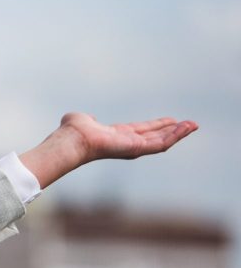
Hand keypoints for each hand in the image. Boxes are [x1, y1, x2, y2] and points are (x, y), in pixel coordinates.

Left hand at [59, 111, 198, 162]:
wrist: (72, 139)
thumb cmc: (72, 131)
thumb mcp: (82, 119)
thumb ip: (87, 119)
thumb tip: (88, 119)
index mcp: (117, 135)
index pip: (142, 131)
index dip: (156, 126)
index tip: (171, 120)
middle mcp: (127, 143)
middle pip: (156, 137)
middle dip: (173, 131)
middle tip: (190, 124)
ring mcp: (134, 147)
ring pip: (162, 142)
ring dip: (179, 133)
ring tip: (194, 125)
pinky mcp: (138, 149)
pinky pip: (162, 144)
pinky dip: (176, 135)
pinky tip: (187, 127)